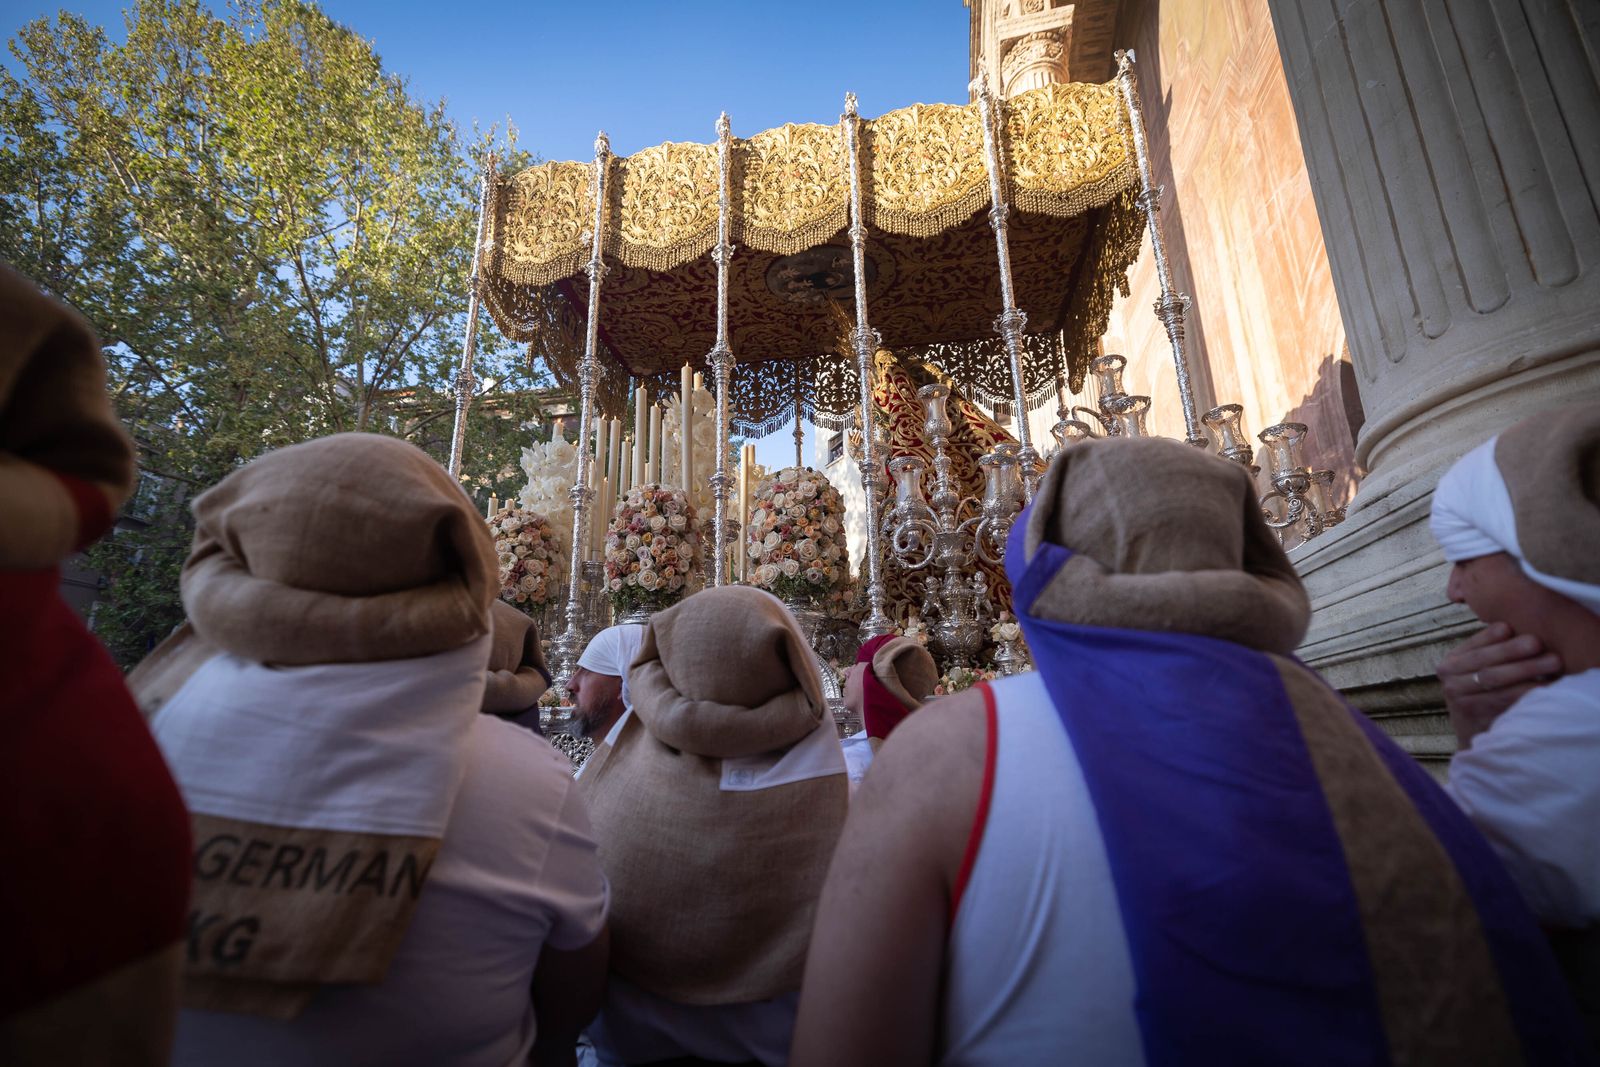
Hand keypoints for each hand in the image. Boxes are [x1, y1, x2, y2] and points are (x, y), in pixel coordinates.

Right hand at [1439, 622, 1561, 749]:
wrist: (1472, 730)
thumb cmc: (1480, 692)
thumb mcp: (1475, 668)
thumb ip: (1488, 649)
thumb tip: (1512, 626)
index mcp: (1451, 664)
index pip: (1474, 647)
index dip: (1492, 637)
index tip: (1513, 628)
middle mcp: (1451, 682)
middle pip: (1486, 663)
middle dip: (1514, 652)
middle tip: (1539, 642)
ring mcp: (1462, 702)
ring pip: (1495, 681)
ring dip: (1526, 670)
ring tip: (1552, 662)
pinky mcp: (1476, 719)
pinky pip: (1505, 702)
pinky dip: (1527, 692)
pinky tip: (1546, 685)